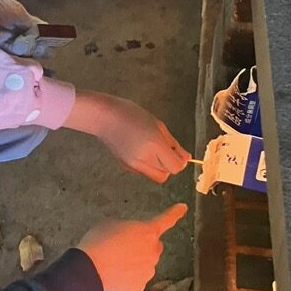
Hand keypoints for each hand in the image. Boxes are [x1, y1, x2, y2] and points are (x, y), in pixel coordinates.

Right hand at [63, 91, 188, 183]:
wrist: (104, 117)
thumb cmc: (132, 114)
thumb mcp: (158, 125)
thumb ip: (173, 144)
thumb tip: (186, 158)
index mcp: (154, 144)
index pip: (176, 167)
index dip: (180, 161)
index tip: (176, 151)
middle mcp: (144, 158)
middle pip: (167, 173)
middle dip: (170, 164)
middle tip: (164, 149)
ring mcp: (133, 165)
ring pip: (157, 176)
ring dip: (160, 167)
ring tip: (152, 150)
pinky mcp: (126, 167)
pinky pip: (144, 172)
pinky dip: (148, 166)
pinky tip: (140, 150)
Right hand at [77, 204, 186, 290]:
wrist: (89, 270)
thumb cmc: (98, 241)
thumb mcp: (111, 224)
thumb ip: (127, 228)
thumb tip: (129, 237)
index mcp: (147, 232)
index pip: (165, 220)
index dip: (175, 213)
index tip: (183, 207)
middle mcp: (153, 252)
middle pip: (155, 246)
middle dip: (145, 245)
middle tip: (125, 246)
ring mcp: (148, 271)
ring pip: (146, 263)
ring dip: (137, 261)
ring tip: (115, 261)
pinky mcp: (140, 286)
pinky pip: (138, 278)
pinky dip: (130, 276)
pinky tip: (115, 273)